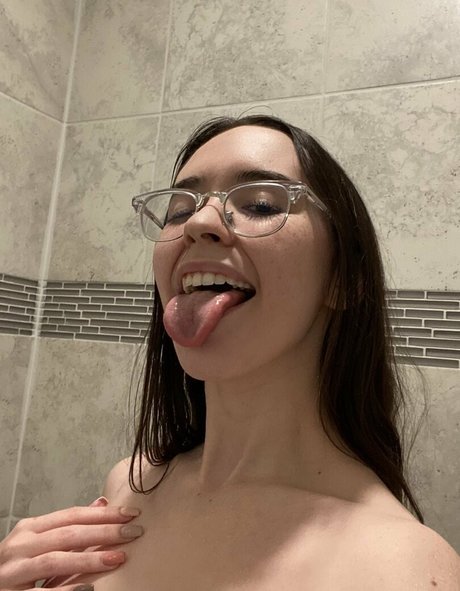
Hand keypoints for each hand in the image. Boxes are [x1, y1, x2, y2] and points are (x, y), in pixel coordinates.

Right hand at [0, 497, 143, 589]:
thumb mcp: (39, 541)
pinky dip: (66, 590)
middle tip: (133, 532)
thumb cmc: (16, 566)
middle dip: (104, 532)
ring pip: (55, 560)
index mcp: (30, 529)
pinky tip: (89, 588)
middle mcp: (20, 546)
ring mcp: (13, 571)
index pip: (72, 515)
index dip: (103, 514)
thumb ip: (69, 525)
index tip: (131, 514)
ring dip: (89, 559)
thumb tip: (102, 502)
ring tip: (118, 558)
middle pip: (68, 534)